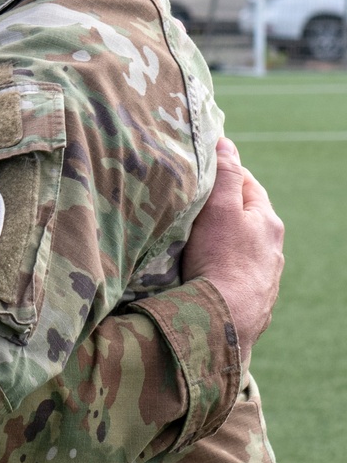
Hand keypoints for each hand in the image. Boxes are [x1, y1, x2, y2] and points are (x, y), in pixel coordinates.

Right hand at [183, 137, 283, 355]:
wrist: (226, 320)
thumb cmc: (222, 258)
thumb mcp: (220, 207)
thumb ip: (224, 174)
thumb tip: (226, 143)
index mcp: (268, 221)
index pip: (247, 183)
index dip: (223, 172)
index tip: (200, 170)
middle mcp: (272, 248)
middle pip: (244, 216)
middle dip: (220, 207)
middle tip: (191, 203)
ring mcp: (264, 276)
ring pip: (240, 246)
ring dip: (220, 239)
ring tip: (194, 239)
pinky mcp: (251, 298)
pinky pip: (234, 271)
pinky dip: (220, 264)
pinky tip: (204, 270)